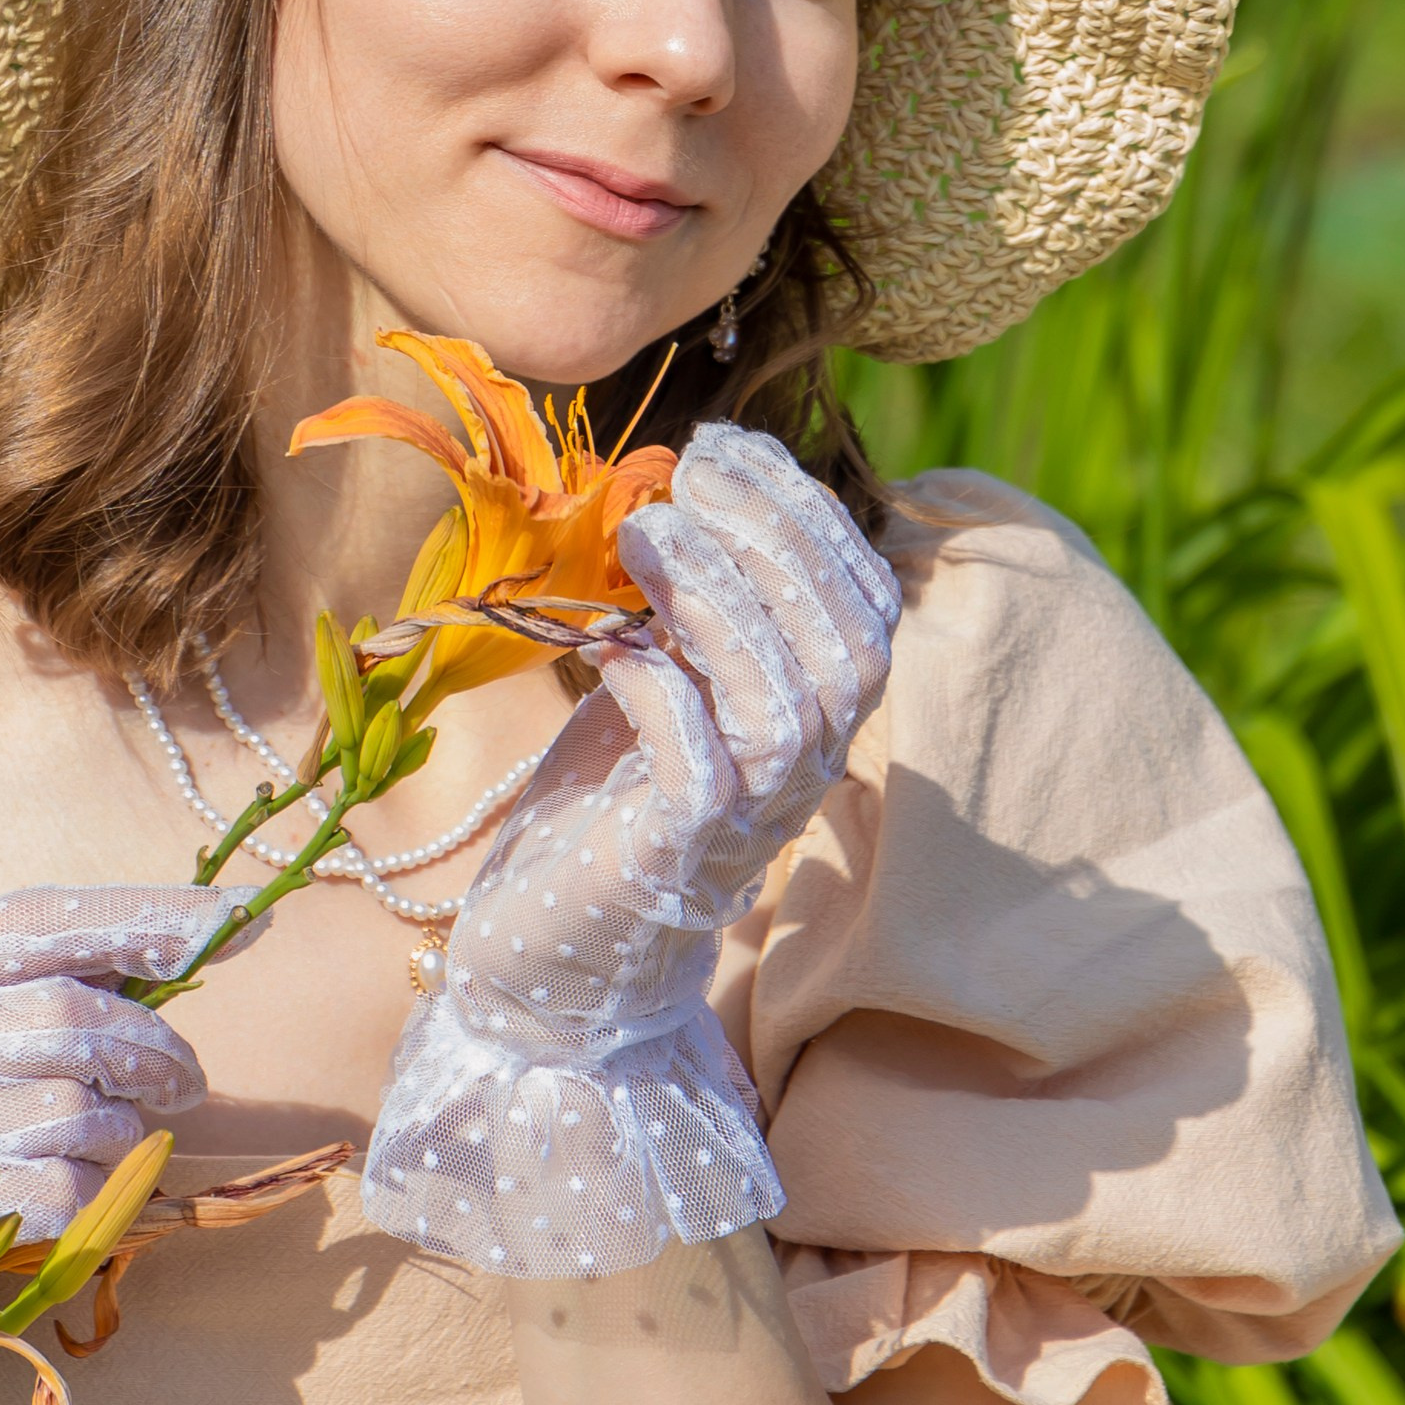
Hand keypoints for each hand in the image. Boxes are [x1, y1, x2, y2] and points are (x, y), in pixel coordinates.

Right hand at [0, 886, 219, 1404]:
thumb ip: (0, 996)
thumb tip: (154, 950)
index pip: (27, 921)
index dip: (139, 915)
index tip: (229, 918)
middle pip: (63, 1017)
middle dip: (153, 1046)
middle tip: (185, 1079)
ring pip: (71, 1111)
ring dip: (122, 1135)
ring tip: (110, 1150)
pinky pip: (52, 1197)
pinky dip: (92, 1202)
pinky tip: (71, 1208)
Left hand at [363, 428, 899, 1276]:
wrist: (539, 958)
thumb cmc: (597, 813)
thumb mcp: (653, 684)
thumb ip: (688, 612)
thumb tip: (688, 491)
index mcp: (809, 724)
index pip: (866, 606)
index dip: (810, 517)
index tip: (728, 446)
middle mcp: (799, 776)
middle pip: (849, 646)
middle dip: (782, 540)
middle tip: (693, 475)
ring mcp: (745, 821)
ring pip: (789, 701)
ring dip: (724, 601)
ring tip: (648, 533)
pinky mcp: (676, 858)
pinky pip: (701, 762)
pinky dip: (661, 688)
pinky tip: (609, 643)